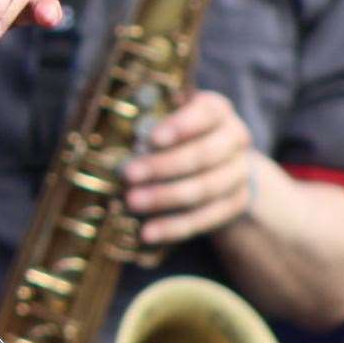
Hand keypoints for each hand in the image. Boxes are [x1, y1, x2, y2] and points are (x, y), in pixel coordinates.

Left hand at [121, 89, 256, 244]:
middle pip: (203, 154)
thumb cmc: (173, 133)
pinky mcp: (235, 203)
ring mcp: (239, 172)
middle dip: (163, 166)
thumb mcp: (163, 118)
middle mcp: (235, 138)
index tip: (152, 139)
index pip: (206, 113)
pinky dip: (175, 227)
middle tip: (127, 175)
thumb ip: (144, 122)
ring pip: (206, 188)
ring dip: (166, 197)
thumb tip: (104, 138)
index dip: (180, 126)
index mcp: (216, 110)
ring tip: (132, 203)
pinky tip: (148, 233)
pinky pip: (207, 218)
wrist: (213, 161)